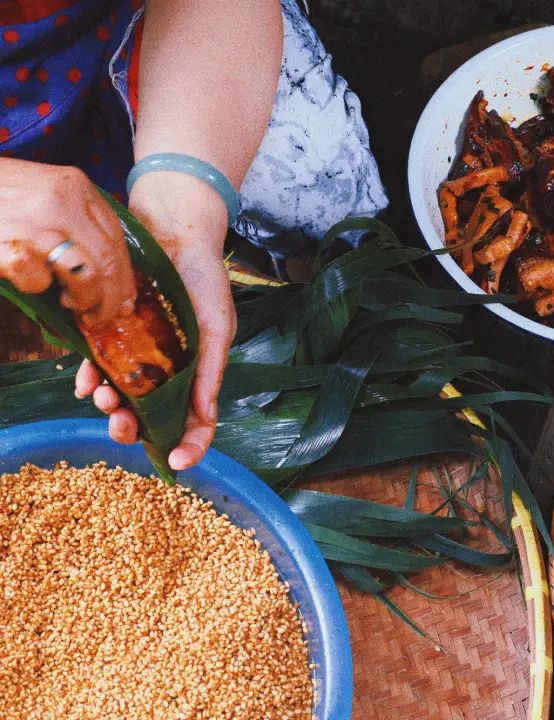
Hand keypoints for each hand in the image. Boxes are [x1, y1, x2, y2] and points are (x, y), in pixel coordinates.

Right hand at [0, 159, 136, 325]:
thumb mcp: (46, 192)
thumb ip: (80, 223)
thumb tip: (116, 280)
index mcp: (76, 186)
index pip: (118, 242)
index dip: (125, 279)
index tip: (124, 302)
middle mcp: (61, 201)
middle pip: (108, 263)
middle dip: (110, 299)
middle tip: (99, 315)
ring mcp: (33, 222)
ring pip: (85, 275)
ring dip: (83, 300)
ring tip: (71, 303)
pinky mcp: (6, 244)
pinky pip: (37, 279)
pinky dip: (38, 287)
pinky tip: (32, 282)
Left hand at [76, 171, 236, 469]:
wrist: (174, 233)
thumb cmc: (204, 280)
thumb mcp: (217, 326)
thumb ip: (210, 371)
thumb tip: (205, 415)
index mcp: (198, 373)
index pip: (197, 422)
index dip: (190, 445)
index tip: (179, 463)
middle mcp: (167, 372)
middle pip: (150, 419)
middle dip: (133, 429)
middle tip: (122, 424)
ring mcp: (138, 358)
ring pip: (120, 400)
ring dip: (109, 407)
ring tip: (102, 395)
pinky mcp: (110, 339)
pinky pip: (95, 372)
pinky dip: (88, 381)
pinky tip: (87, 379)